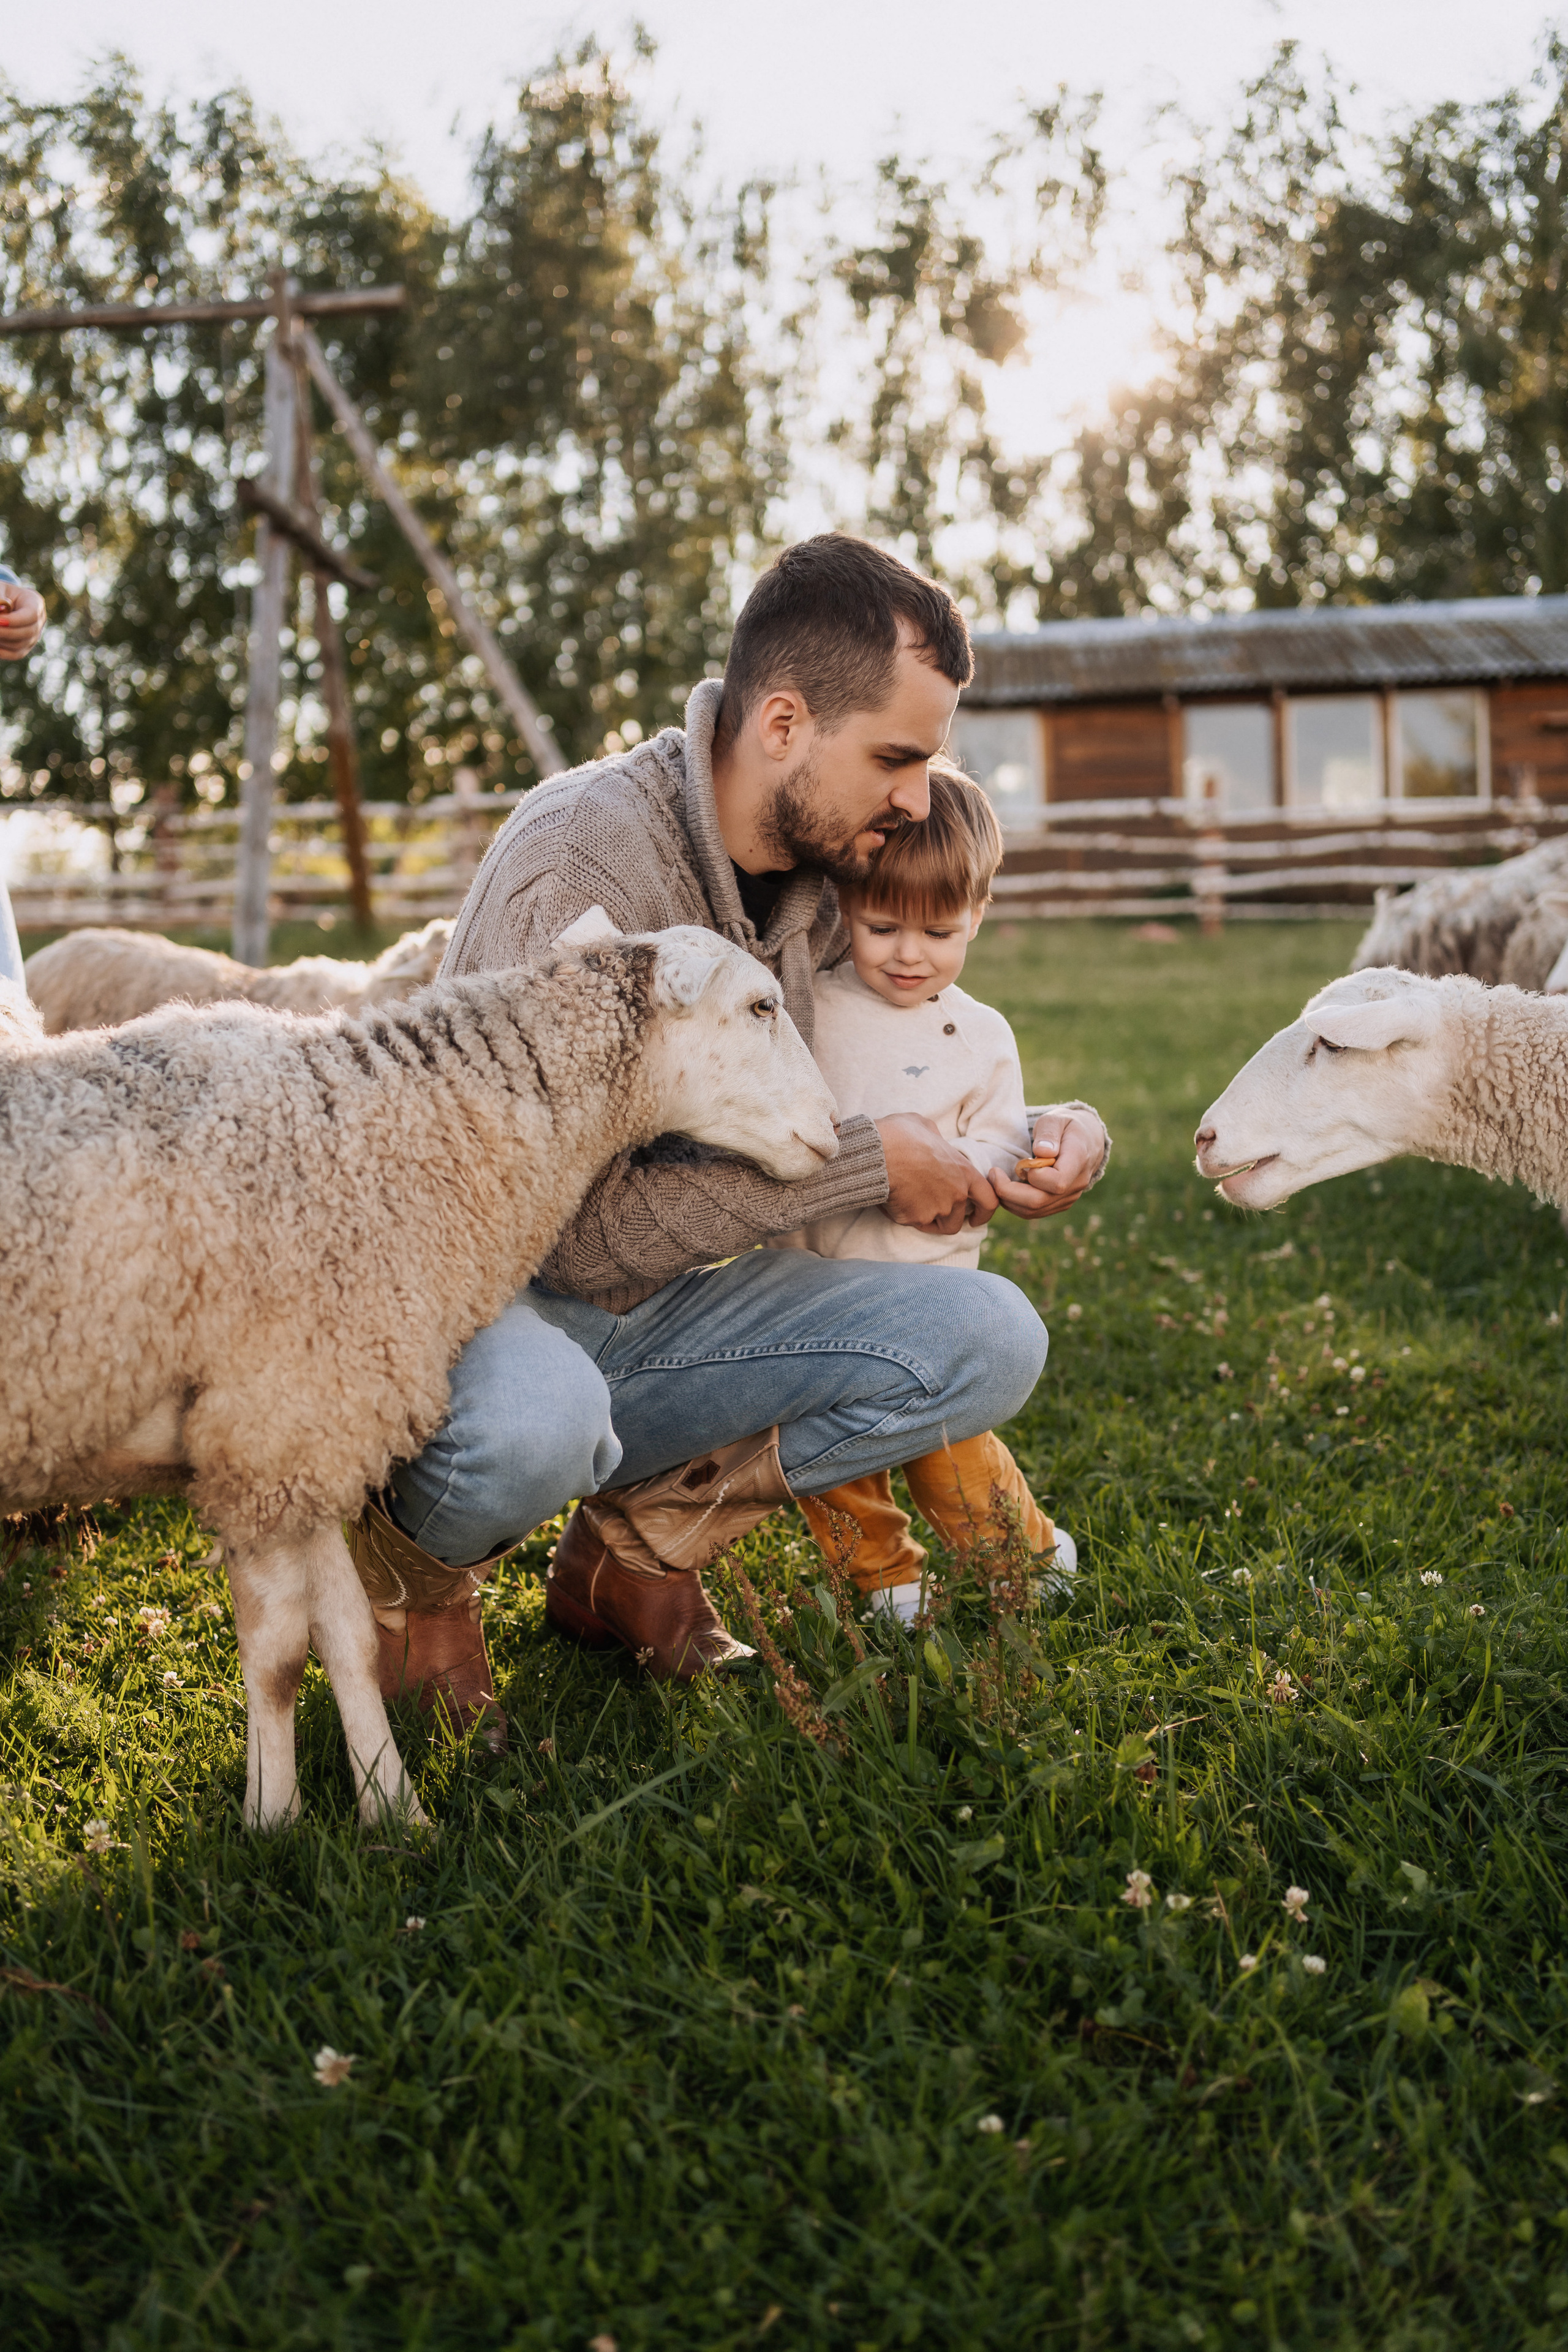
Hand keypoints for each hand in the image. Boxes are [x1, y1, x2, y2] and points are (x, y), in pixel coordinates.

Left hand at [0, 579, 43, 660]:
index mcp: (35, 602)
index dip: (15, 620)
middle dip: (6, 632)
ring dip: (2, 640)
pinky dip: (1, 651)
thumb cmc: (1, 593)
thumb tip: (0, 611)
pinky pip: (15, 654)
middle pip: (28, 632)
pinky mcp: (25, 647)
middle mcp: (39, 621)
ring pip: (20, 644)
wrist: (3, 602)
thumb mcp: (0, 590)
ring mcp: (34, 636)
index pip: (31, 615)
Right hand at [876, 1112, 998, 1236]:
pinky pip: (912, 1221)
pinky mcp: (915, 1218)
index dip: (984, 1214)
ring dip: (926, 1218)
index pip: (988, 1201)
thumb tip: (933, 1141)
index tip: (975, 1219)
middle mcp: (955, 1195)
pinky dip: (903, 1214)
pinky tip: (893, 1197)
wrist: (880, 1152)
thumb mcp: (927, 1128)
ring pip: (935, 1226)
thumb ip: (937, 1141)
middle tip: (929, 1206)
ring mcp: (936, 1209)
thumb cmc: (903, 1135)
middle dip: (945, 1217)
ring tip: (911, 1202)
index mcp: (964, 1173)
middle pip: (957, 1220)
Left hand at [987, 1108, 1107, 1223]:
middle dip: (1009, 1191)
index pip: (1057, 1182)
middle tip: (993, 1174)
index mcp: (1078, 1161)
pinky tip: (1007, 1188)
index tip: (1020, 1162)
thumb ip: (1049, 1132)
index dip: (1034, 1176)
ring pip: (1033, 1210)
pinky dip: (1015, 1203)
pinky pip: (1034, 1212)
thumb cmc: (1066, 1126)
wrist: (1086, 1141)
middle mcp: (1076, 1184)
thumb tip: (1042, 1151)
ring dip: (1008, 1199)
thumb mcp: (1057, 1119)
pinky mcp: (1059, 1203)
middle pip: (1039, 1201)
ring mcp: (1068, 1197)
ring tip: (997, 1180)